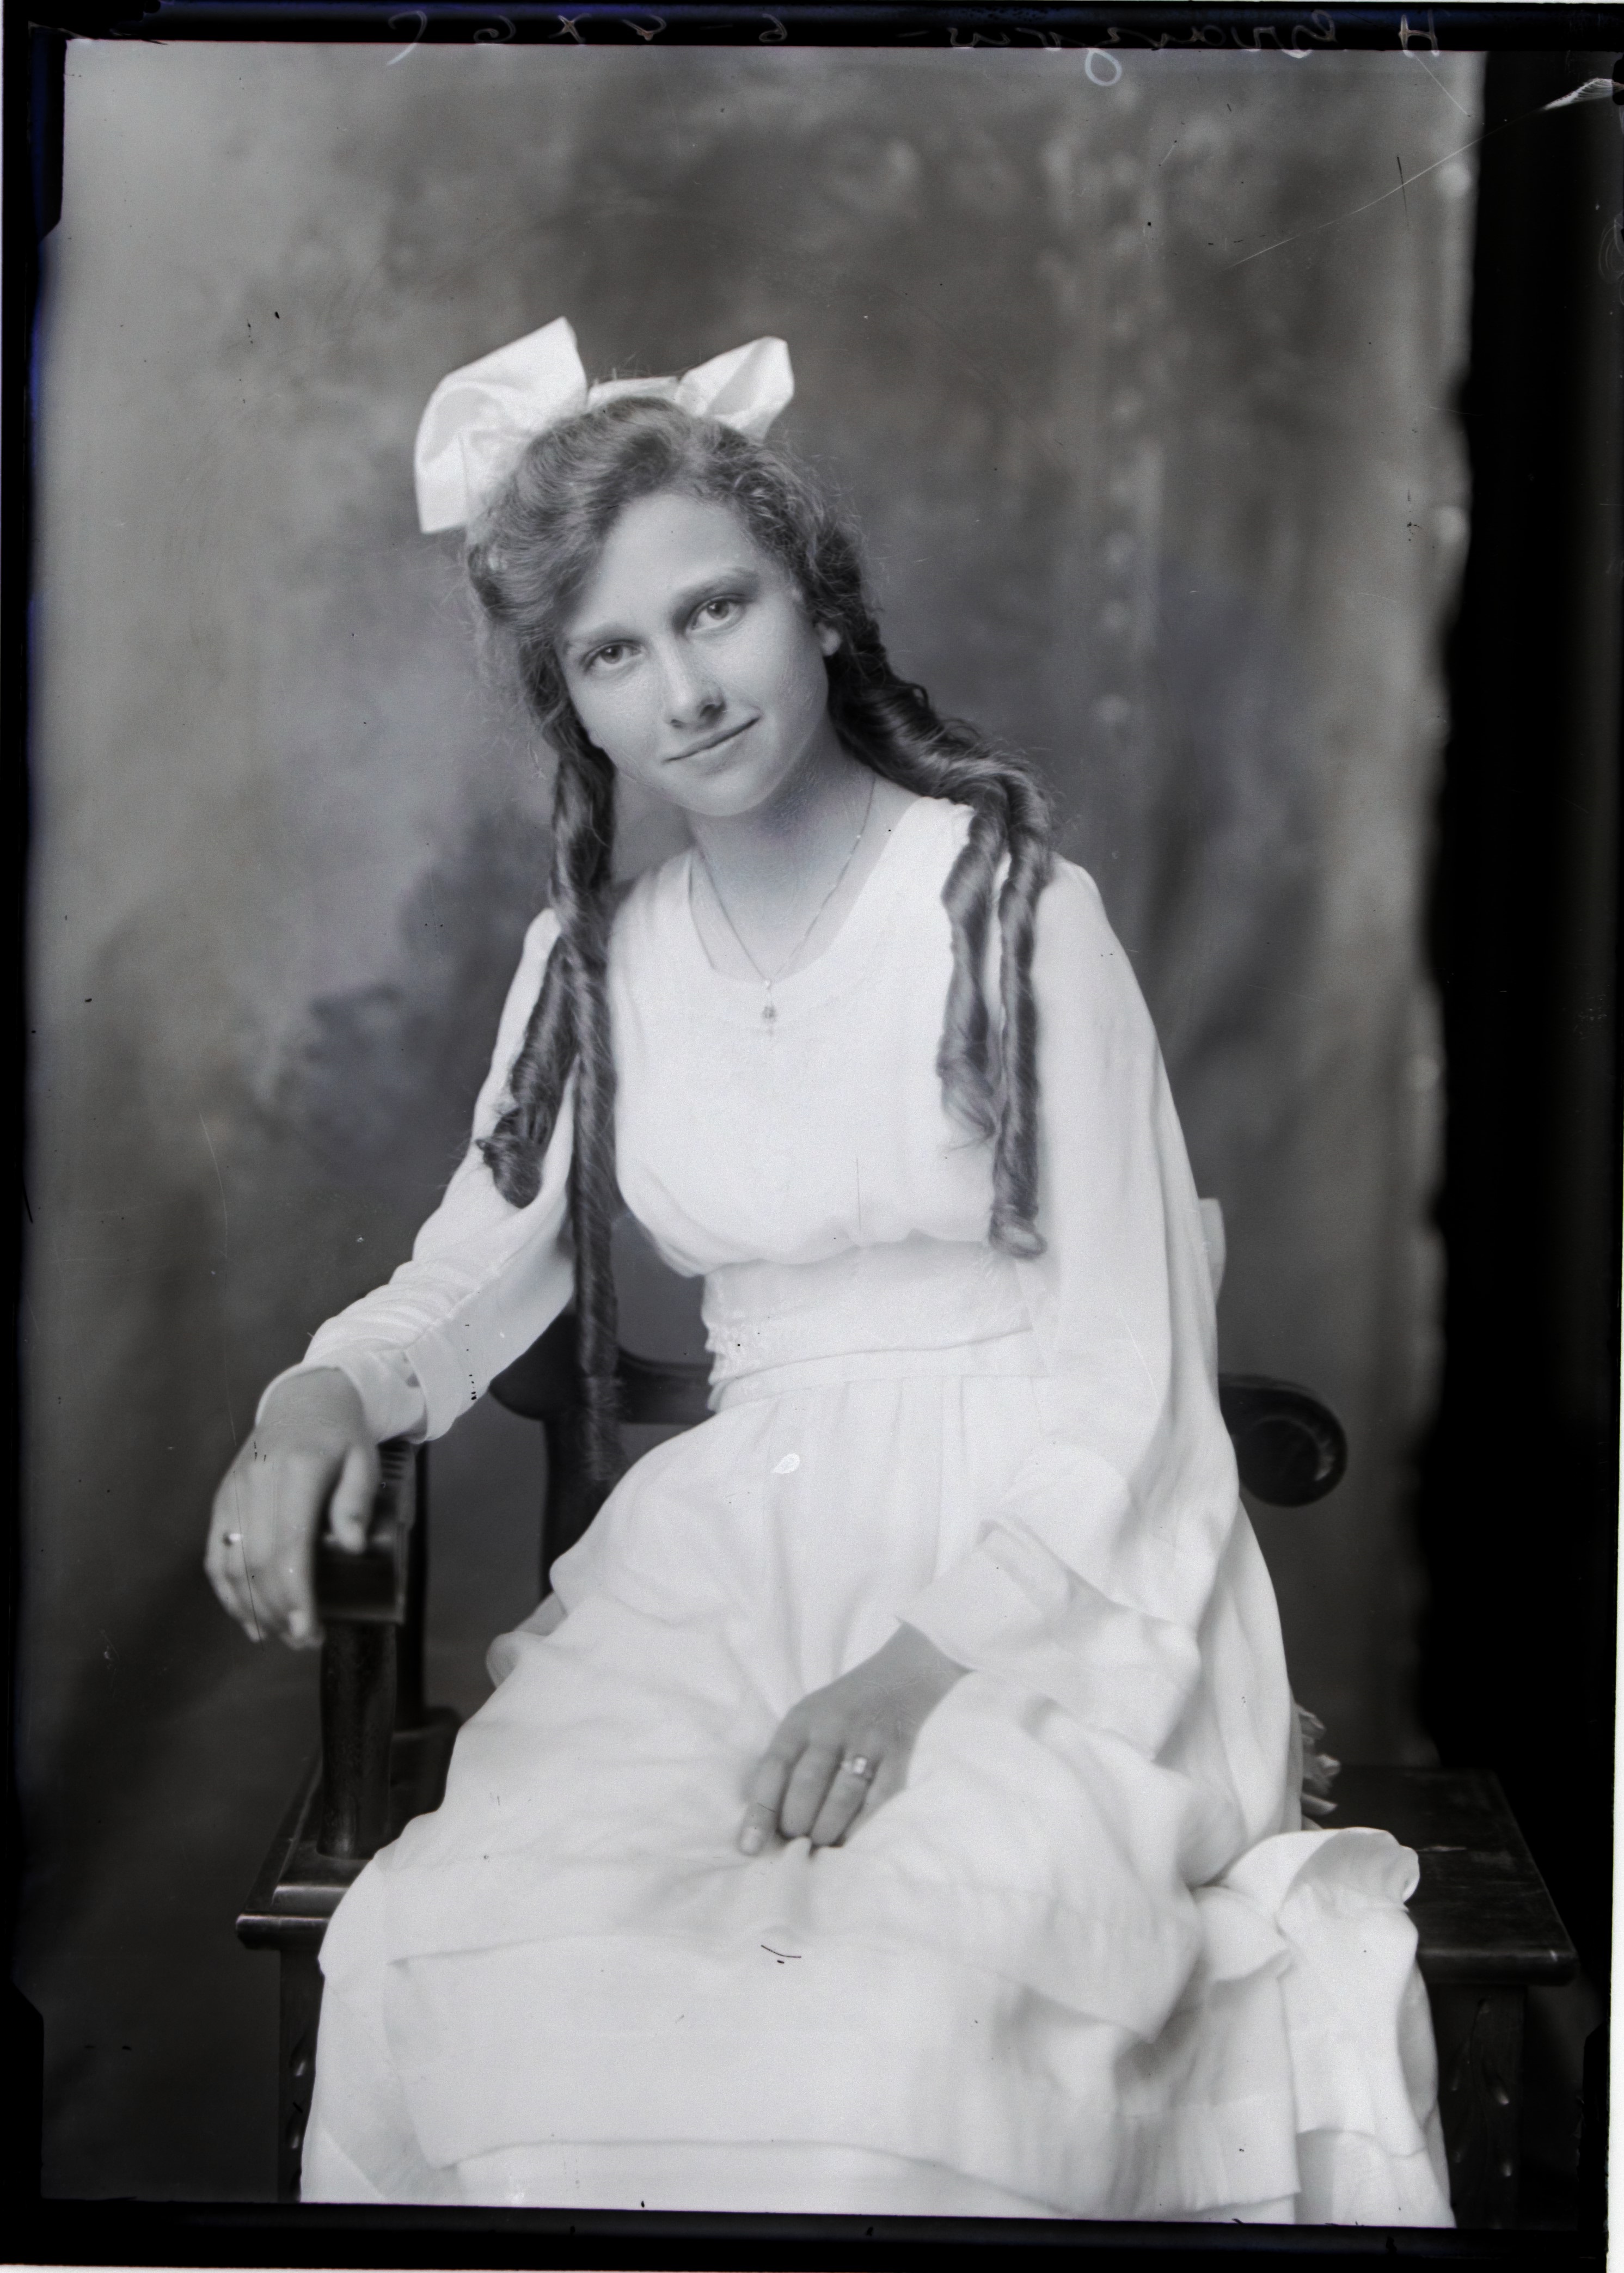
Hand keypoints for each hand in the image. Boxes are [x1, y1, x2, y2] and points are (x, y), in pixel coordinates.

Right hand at [204, 1369, 377, 1649]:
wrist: (305, 1399)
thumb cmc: (341, 1435)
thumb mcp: (363, 1460)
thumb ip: (355, 1502)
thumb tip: (353, 1548)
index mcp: (296, 1473)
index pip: (288, 1547)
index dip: (295, 1595)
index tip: (308, 1631)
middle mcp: (256, 1484)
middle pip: (256, 1562)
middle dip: (277, 1610)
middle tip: (302, 1641)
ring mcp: (233, 1493)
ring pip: (230, 1563)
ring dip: (251, 1607)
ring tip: (278, 1635)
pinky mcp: (221, 1500)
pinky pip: (214, 1553)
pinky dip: (226, 1591)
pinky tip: (246, 1617)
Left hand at [739, 1623, 965, 1854]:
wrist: (896, 1680)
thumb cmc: (837, 1711)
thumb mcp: (803, 1720)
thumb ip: (785, 1760)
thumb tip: (763, 1821)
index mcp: (801, 1720)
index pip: (773, 1768)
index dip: (759, 1811)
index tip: (749, 1849)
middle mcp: (833, 1728)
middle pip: (807, 1785)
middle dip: (795, 1825)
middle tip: (793, 1841)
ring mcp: (868, 1743)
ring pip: (842, 1798)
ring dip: (825, 1831)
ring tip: (817, 1841)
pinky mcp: (897, 1759)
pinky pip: (875, 1803)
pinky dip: (857, 1828)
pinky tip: (846, 1838)